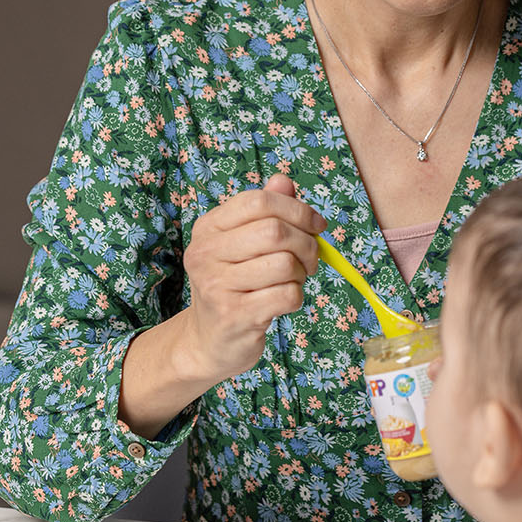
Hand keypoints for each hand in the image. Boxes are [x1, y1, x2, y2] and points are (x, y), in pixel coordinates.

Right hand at [176, 174, 325, 384]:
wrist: (209, 340)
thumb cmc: (234, 286)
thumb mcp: (242, 244)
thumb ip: (265, 212)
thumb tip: (284, 181)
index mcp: (208, 228)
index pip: (258, 201)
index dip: (296, 209)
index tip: (316, 225)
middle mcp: (206, 253)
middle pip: (275, 231)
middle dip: (307, 244)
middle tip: (310, 260)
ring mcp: (217, 286)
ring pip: (284, 264)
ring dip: (301, 274)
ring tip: (293, 281)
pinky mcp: (234, 316)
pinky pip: (286, 295)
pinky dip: (296, 297)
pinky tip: (284, 301)